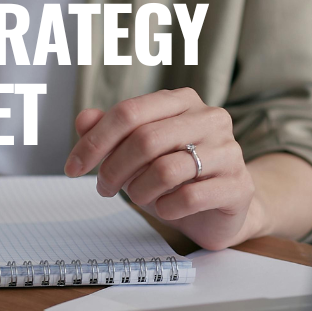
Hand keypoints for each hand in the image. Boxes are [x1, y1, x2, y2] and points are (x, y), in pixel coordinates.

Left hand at [64, 88, 264, 249]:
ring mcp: (229, 151)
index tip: (72, 167)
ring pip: (165, 169)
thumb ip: (109, 132)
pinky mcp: (239, 186)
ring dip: (139, 190)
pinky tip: (165, 208)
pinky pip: (189, 197)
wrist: (220, 209)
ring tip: (139, 197)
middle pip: (144, 139)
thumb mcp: (135, 153)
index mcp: (181, 101)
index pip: (128, 112)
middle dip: (113, 169)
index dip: (94, 142)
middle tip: (104, 188)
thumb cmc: (173, 175)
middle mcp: (210, 118)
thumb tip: (83, 119)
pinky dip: (166, 208)